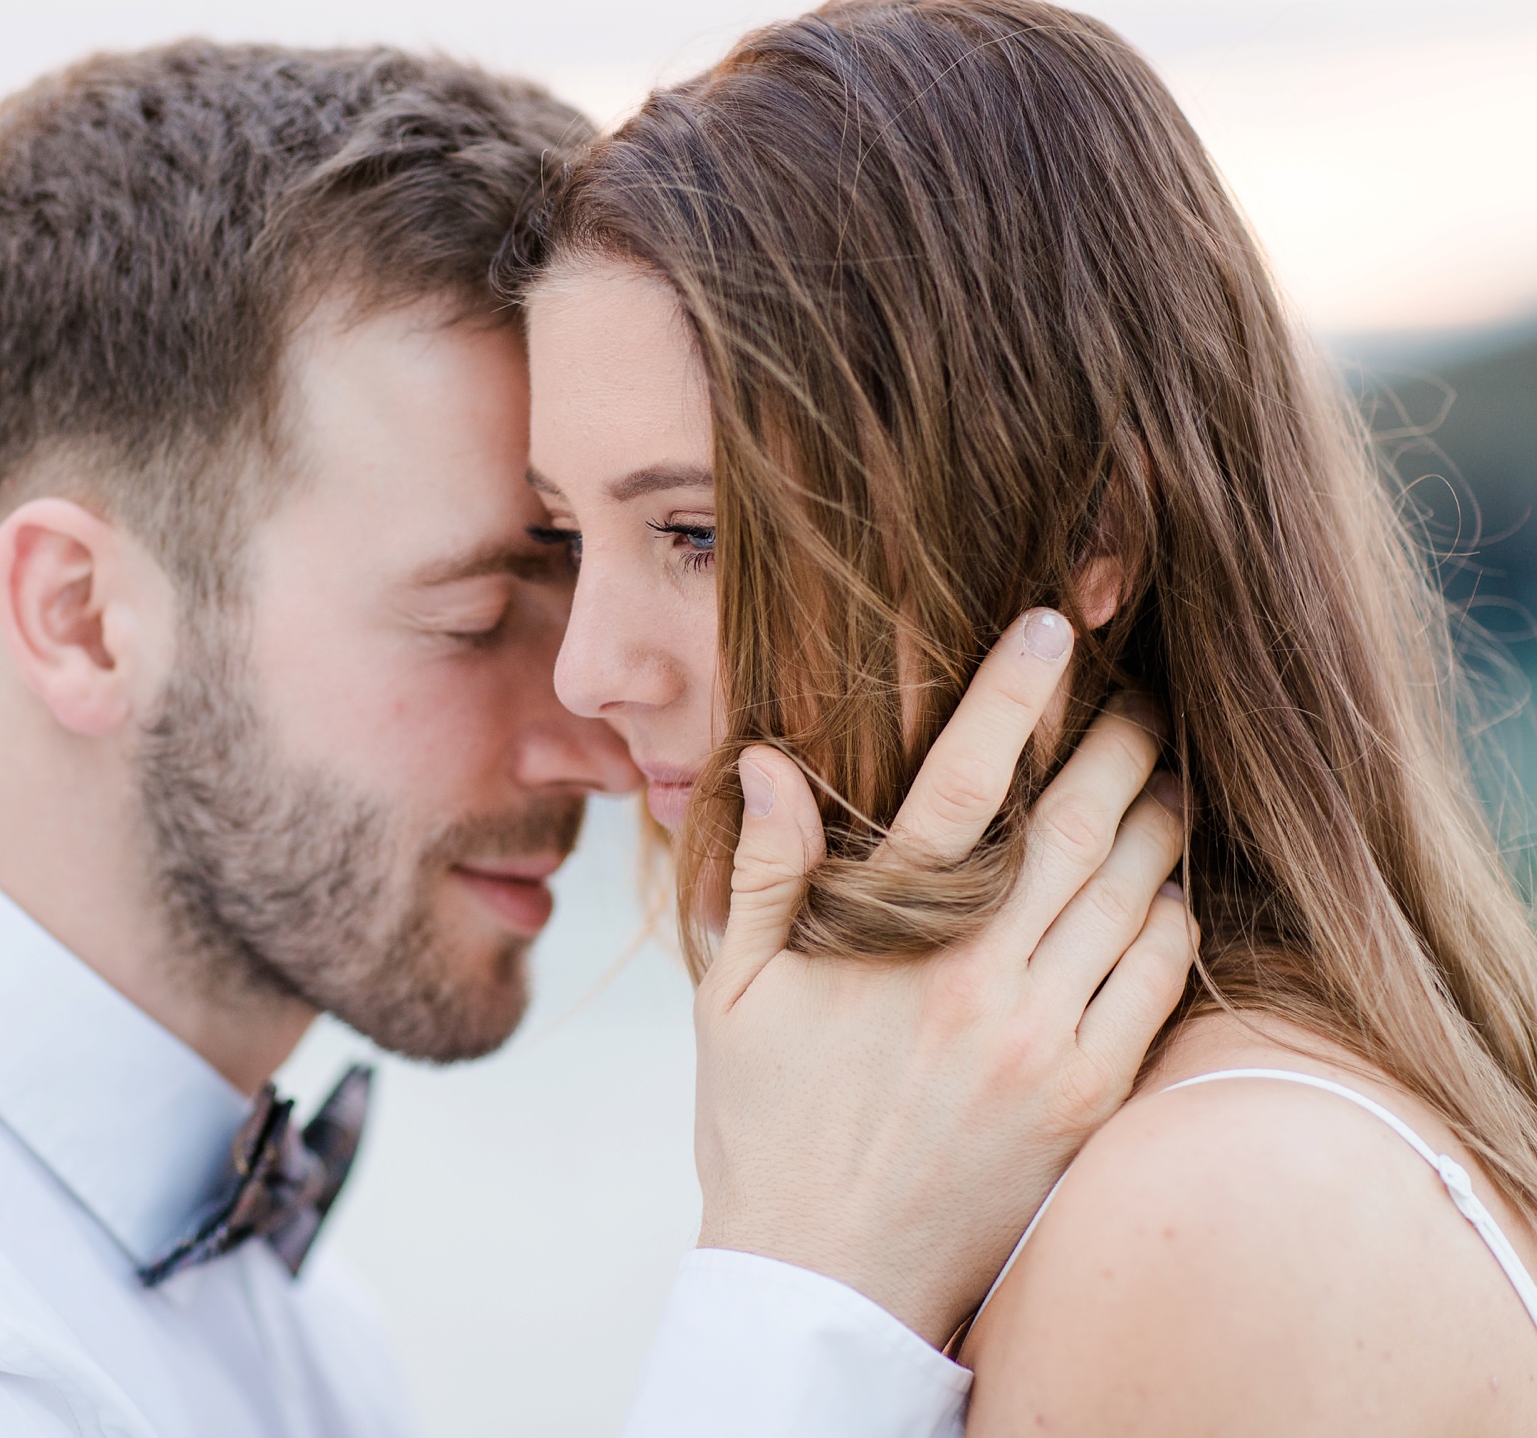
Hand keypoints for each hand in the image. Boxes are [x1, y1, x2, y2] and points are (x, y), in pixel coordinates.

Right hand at [692, 608, 1194, 1346]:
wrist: (827, 1277)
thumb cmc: (766, 1126)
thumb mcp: (731, 997)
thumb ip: (759, 874)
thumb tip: (768, 761)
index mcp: (889, 947)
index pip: (962, 789)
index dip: (1009, 696)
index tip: (1050, 626)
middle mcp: (983, 987)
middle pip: (1081, 828)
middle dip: (1120, 744)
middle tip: (1136, 696)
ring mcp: (1048, 1046)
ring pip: (1138, 897)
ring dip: (1158, 821)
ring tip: (1161, 776)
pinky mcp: (1090, 1100)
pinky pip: (1160, 982)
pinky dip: (1173, 918)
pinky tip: (1162, 887)